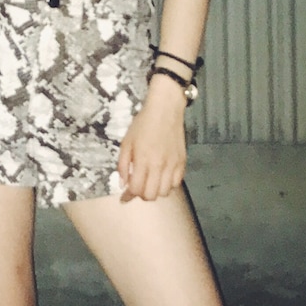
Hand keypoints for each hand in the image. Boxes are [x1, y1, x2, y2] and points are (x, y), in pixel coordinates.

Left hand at [117, 78, 187, 201]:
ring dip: (156, 190)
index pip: (137, 189)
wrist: (165, 110)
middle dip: (142, 195)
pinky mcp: (182, 162)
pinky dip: (168, 185)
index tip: (125, 195)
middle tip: (139, 186)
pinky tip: (162, 176)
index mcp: (143, 160)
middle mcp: (159, 166)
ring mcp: (173, 165)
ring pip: (165, 192)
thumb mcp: (126, 142)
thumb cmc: (142, 124)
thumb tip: (123, 184)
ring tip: (151, 181)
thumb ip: (122, 165)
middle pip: (151, 195)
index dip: (129, 195)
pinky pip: (176, 183)